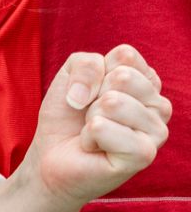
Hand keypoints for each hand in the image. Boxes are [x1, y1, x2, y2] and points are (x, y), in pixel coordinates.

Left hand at [24, 45, 170, 211]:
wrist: (52, 154)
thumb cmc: (68, 114)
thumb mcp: (70, 73)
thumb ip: (87, 64)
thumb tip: (107, 98)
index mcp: (147, 81)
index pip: (126, 55)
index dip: (97, 71)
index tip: (93, 91)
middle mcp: (159, 106)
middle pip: (123, 77)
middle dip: (94, 94)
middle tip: (92, 114)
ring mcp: (156, 132)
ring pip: (113, 102)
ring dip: (91, 117)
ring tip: (94, 131)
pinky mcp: (144, 156)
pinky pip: (102, 128)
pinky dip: (88, 136)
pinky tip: (95, 147)